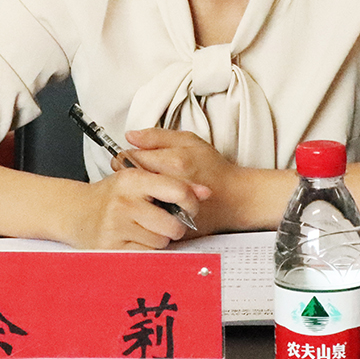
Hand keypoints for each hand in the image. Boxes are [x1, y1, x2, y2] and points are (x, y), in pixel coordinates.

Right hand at [73, 165, 208, 249]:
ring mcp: (116, 226)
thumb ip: (173, 183)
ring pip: (161, 241)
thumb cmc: (113, 195)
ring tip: (147, 229)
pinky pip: (146, 254)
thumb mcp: (139, 179)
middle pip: (173, 224)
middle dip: (176, 226)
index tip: (191, 207)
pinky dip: (147, 250)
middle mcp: (124, 202)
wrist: (76, 211)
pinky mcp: (112, 247)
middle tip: (168, 222)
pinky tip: (137, 239)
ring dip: (160, 239)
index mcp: (133, 179)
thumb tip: (206, 192)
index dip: (191, 202)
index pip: (176, 190)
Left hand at [122, 129, 238, 233]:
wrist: (234, 198)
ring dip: (135, 194)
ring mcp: (169, 207)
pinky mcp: (171, 223)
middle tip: (135, 174)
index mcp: (172, 162)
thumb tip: (130, 136)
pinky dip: (145, 210)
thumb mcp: (188, 141)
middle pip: (129, 181)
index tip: (130, 159)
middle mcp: (169, 185)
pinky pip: (146, 217)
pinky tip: (152, 202)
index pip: (130, 159)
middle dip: (128, 177)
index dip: (125, 158)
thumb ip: (157, 137)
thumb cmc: (213, 168)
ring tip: (143, 188)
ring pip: (135, 200)